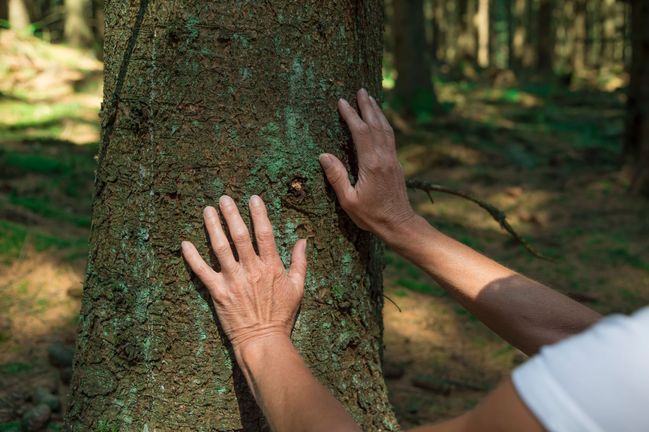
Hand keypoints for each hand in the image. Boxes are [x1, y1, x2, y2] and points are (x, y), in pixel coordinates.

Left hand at [181, 195, 306, 358]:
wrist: (263, 341)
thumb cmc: (282, 316)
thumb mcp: (298, 288)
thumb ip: (299, 263)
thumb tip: (303, 241)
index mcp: (271, 267)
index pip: (264, 233)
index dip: (258, 214)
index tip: (253, 198)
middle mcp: (251, 269)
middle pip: (239, 235)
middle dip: (231, 214)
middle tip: (224, 198)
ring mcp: (233, 280)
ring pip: (220, 248)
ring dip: (213, 227)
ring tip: (207, 210)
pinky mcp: (218, 292)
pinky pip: (202, 271)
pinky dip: (192, 257)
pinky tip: (185, 243)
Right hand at [319, 88, 414, 240]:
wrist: (399, 224)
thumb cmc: (371, 216)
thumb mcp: (349, 200)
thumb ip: (337, 177)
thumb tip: (323, 155)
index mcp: (371, 164)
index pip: (360, 132)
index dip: (351, 115)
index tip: (341, 102)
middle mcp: (384, 157)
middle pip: (375, 125)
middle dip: (367, 106)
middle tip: (360, 90)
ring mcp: (392, 159)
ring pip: (385, 129)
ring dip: (377, 112)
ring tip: (370, 98)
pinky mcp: (396, 164)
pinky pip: (390, 137)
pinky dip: (384, 124)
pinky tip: (380, 121)